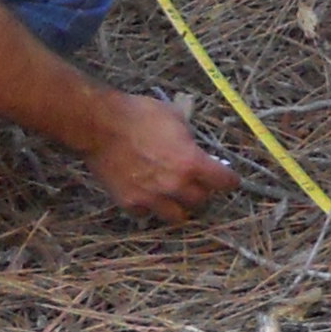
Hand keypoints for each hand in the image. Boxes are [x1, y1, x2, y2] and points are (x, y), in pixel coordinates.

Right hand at [84, 91, 235, 219]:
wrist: (101, 125)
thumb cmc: (138, 114)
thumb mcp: (174, 117)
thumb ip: (188, 138)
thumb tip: (193, 147)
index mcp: (191, 163)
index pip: (224, 182)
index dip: (229, 180)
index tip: (228, 179)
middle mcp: (176, 185)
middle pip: (201, 202)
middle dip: (202, 193)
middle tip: (196, 184)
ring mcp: (152, 198)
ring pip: (177, 217)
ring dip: (179, 206)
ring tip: (174, 196)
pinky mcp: (131, 203)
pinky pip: (147, 214)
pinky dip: (150, 207)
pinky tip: (147, 195)